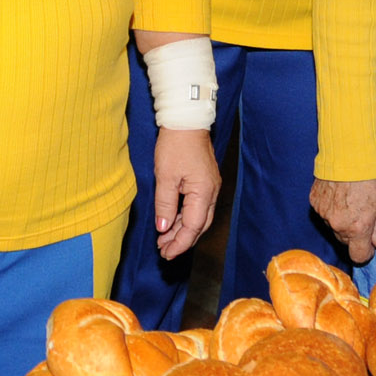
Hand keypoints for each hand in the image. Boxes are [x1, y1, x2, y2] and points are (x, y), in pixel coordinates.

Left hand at [149, 128, 220, 260]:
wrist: (186, 121)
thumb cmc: (175, 145)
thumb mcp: (165, 176)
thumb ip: (165, 204)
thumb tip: (164, 228)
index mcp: (204, 192)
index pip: (193, 226)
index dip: (179, 243)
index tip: (165, 253)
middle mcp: (212, 192)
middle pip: (199, 225)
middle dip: (182, 240)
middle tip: (164, 251)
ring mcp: (210, 186)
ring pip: (199, 217)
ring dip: (183, 230)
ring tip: (164, 240)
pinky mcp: (205, 181)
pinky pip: (198, 206)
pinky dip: (185, 217)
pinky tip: (173, 222)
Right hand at [311, 176, 375, 263]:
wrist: (349, 153)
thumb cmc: (371, 177)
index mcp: (358, 228)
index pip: (359, 256)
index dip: (365, 252)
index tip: (369, 245)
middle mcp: (338, 225)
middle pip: (345, 241)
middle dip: (354, 233)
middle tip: (361, 214)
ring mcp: (323, 213)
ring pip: (333, 226)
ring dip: (341, 220)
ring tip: (349, 200)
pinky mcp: (314, 201)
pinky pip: (323, 212)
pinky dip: (330, 208)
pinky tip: (338, 193)